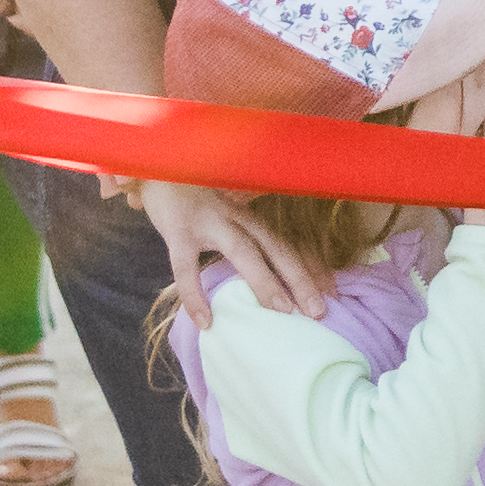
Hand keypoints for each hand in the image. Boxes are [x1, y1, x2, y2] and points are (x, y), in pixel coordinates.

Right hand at [145, 174, 321, 319]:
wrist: (154, 164)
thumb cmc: (190, 197)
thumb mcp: (220, 213)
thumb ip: (238, 236)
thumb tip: (260, 277)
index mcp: (246, 215)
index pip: (285, 243)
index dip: (308, 268)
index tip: (331, 295)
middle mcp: (234, 216)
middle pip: (275, 246)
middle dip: (299, 278)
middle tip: (319, 311)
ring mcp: (207, 221)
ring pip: (243, 252)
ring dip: (265, 281)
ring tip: (282, 312)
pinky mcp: (177, 230)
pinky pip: (186, 267)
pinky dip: (195, 295)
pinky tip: (205, 321)